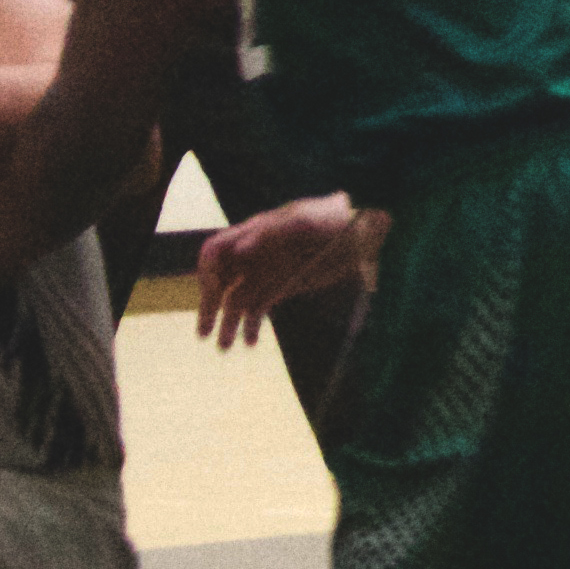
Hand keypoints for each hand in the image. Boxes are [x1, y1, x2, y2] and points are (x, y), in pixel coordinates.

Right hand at [194, 194, 384, 348]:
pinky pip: (258, 308)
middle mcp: (254, 253)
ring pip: (237, 299)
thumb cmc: (334, 221)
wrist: (365, 234)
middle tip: (204, 333)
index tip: (213, 295)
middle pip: (220, 280)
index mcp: (253, 232)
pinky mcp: (283, 287)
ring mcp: (268, 271)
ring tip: (224, 347)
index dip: (208, 272)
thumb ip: (271, 233)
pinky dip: (251, 325)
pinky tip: (250, 342)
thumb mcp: (305, 222)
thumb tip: (240, 249)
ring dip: (228, 323)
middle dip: (210, 306)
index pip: (214, 252)